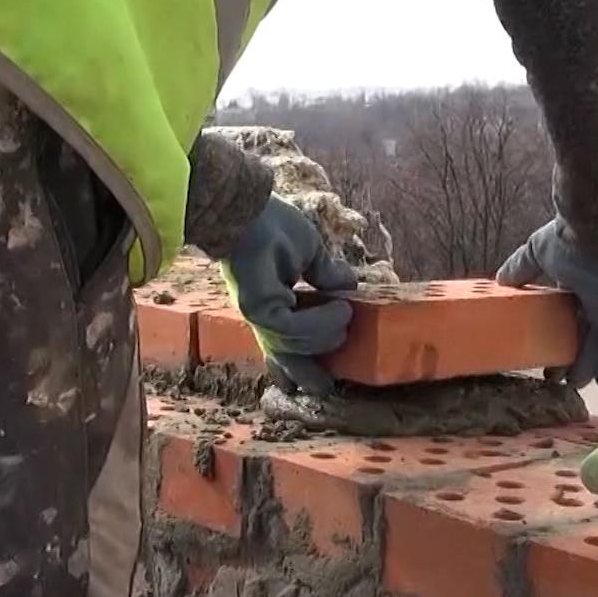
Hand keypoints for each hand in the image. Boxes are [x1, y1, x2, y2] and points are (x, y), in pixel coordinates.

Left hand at [221, 197, 357, 393]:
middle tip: (328, 387)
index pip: (288, 344)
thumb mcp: (310, 253)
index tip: (324, 381)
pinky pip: (295, 329)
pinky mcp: (258, 309)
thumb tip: (349, 286)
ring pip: (297, 345)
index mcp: (272, 306)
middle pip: (286, 360)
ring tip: (347, 314)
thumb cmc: (272, 224)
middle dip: (308, 377)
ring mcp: (259, 315)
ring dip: (328, 334)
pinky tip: (340, 308)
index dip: (305, 364)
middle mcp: (263, 317)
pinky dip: (321, 323)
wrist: (248, 209)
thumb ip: (326, 275)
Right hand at [496, 218, 597, 388]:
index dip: (558, 334)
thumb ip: (520, 268)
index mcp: (579, 282)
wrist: (596, 239)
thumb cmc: (569, 241)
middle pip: (585, 333)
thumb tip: (500, 280)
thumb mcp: (536, 253)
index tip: (543, 352)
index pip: (570, 315)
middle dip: (573, 356)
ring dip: (590, 364)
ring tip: (575, 384)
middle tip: (557, 376)